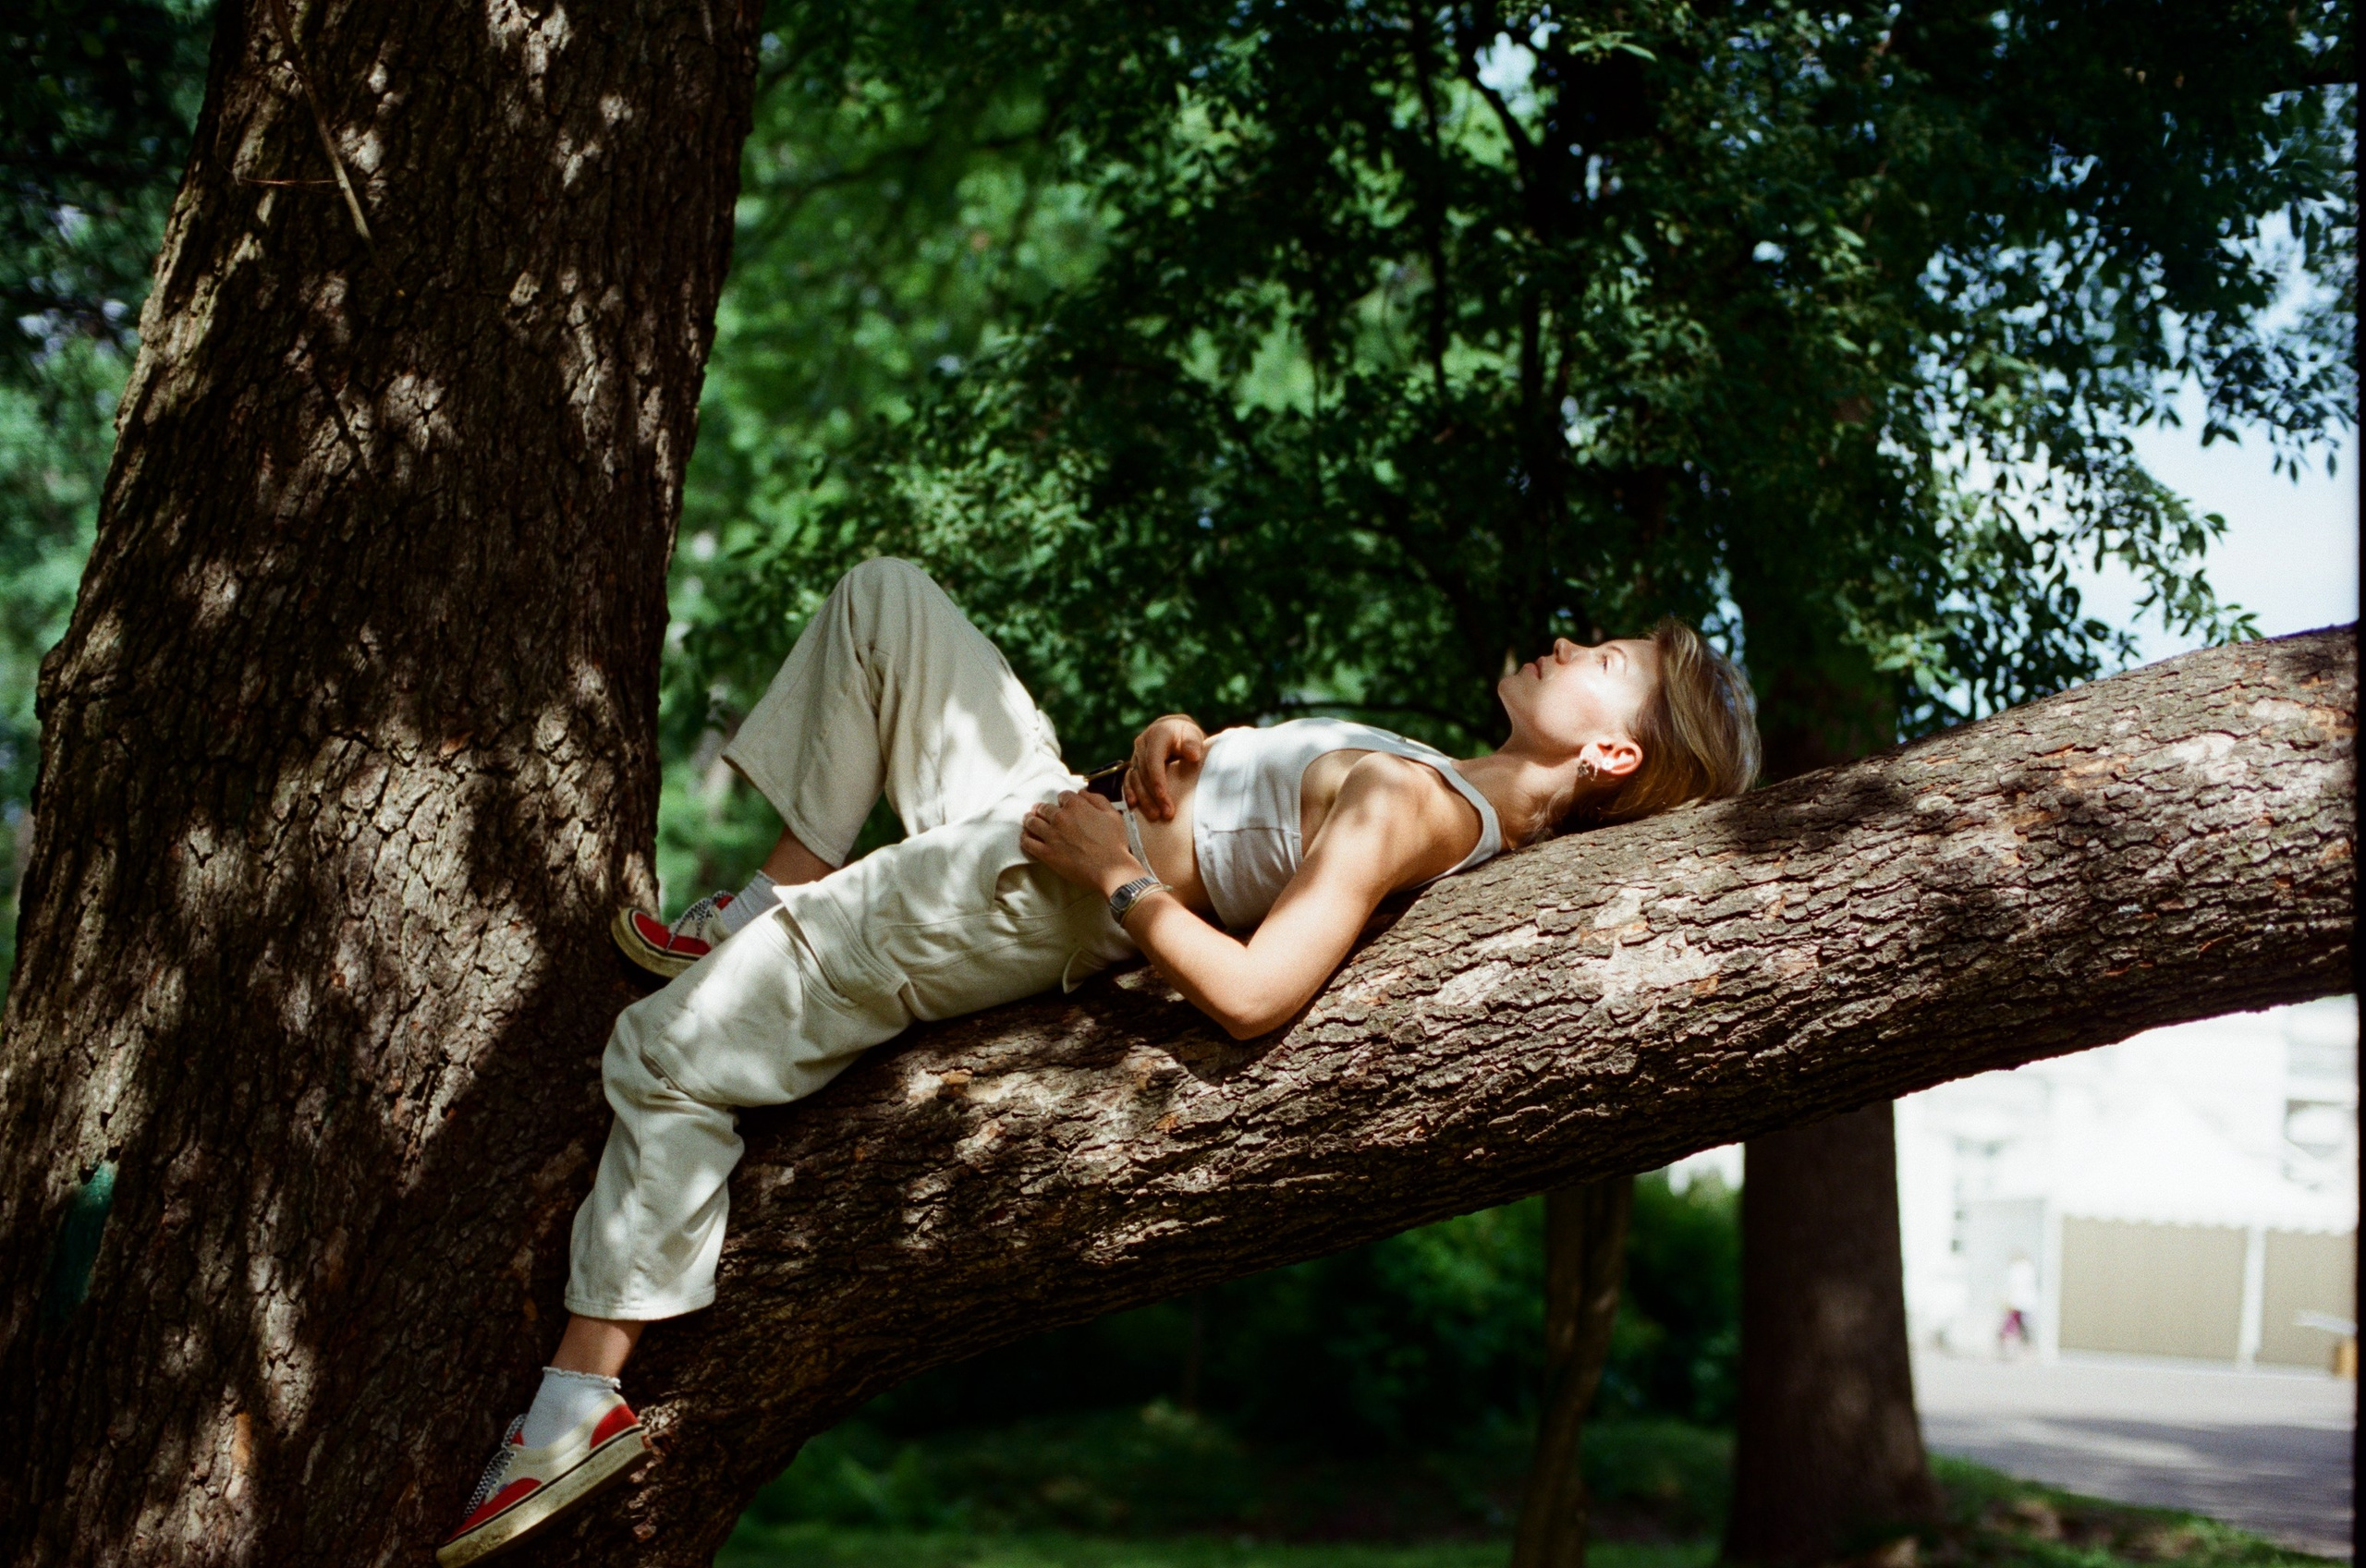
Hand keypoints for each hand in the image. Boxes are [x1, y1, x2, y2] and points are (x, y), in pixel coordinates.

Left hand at [1020, 790, 1141, 895]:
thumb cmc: (1115, 843)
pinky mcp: (1046, 853)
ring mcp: (1051, 835)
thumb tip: (1082, 792)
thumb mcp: (1113, 814)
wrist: (1111, 869)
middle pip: (1044, 808)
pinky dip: (1025, 838)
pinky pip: (1028, 843)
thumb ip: (1097, 799)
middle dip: (1042, 809)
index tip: (1063, 805)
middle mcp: (1060, 817)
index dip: (1063, 800)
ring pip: (1032, 822)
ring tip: (1029, 820)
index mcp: (1076, 806)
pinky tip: (1026, 837)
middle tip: (1040, 811)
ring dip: (1030, 819)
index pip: (1063, 796)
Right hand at [1122, 714, 1206, 821]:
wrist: (1173, 730)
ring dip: (1143, 798)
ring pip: (1135, 779)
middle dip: (1153, 795)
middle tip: (1165, 814)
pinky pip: (1128, 780)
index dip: (1157, 779)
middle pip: (1144, 773)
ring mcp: (1135, 755)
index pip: (1153, 759)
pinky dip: (1130, 793)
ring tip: (1154, 816)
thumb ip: (1192, 743)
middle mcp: (1142, 744)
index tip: (1163, 796)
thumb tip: (1193, 755)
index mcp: (1156, 735)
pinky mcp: (1133, 765)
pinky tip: (1133, 806)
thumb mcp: (1192, 735)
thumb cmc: (1186, 735)